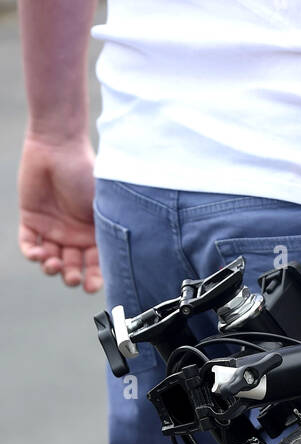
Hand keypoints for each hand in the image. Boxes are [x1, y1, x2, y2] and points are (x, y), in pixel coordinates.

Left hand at [18, 133, 101, 292]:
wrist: (58, 146)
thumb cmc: (85, 173)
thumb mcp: (103, 207)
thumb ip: (109, 233)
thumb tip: (119, 263)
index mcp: (94, 234)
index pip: (95, 264)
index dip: (94, 279)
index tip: (92, 287)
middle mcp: (74, 235)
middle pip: (72, 267)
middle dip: (72, 276)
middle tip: (72, 276)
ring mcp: (52, 228)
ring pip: (51, 260)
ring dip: (51, 268)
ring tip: (52, 263)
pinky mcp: (31, 220)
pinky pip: (29, 244)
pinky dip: (32, 254)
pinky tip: (37, 254)